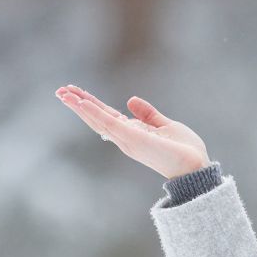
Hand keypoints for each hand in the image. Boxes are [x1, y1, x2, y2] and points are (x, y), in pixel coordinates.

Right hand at [55, 84, 210, 179]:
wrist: (196, 165)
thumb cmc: (184, 149)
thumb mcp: (165, 126)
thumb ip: (148, 114)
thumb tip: (131, 100)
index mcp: (132, 132)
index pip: (106, 116)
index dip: (91, 104)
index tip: (75, 92)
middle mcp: (126, 137)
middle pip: (97, 118)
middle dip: (78, 105)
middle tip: (60, 91)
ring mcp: (128, 139)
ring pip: (98, 120)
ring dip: (80, 106)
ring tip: (63, 94)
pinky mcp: (133, 139)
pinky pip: (110, 123)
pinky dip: (94, 112)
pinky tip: (82, 102)